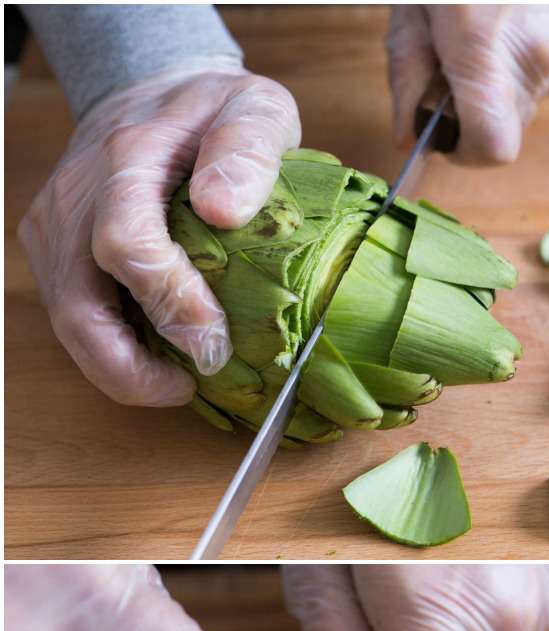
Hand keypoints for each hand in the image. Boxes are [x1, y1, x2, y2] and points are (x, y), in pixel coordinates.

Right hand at [19, 60, 299, 405]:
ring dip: (124, 369)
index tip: (215, 338)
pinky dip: (116, 351)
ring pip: (71, 324)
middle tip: (194, 383)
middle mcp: (77, 200)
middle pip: (80, 306)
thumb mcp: (255, 108)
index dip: (169, 302)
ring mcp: (57, 230)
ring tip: (182, 383)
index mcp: (127, 160)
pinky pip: (76, 318)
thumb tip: (223, 208)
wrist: (154, 92)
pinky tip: (163, 359)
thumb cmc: (214, 110)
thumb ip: (247, 149)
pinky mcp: (55, 253)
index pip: (126, 245)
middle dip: (135, 364)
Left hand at [386, 5, 548, 165]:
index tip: (450, 132)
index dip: (465, 148)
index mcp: (487, 43)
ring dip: (518, 66)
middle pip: (512, 120)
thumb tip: (407, 128)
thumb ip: (408, 66)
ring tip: (508, 9)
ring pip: (540, 91)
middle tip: (468, 43)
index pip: (491, 147)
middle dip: (484, 96)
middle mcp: (547, 54)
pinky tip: (543, 5)